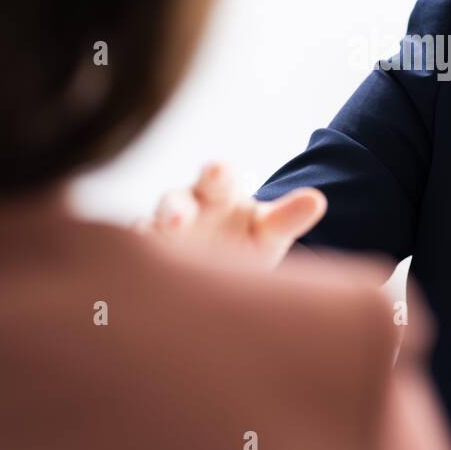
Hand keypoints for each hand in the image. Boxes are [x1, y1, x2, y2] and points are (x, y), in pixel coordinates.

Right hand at [135, 162, 326, 269]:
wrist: (221, 272)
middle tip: (177, 219)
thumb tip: (318, 200)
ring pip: (147, 231)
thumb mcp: (269, 234)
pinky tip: (133, 279)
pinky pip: (133, 261)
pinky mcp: (145, 262)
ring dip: (149, 239)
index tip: (217, 170)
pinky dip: (132, 266)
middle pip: (174, 200)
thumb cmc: (246, 241)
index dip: (216, 173)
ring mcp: (159, 235)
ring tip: (151, 250)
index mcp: (218, 192)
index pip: (217, 178)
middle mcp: (184, 207)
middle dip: (174, 209)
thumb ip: (287, 218)